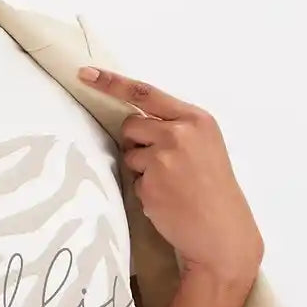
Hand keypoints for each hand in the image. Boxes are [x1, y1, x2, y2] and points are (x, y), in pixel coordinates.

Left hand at [77, 65, 263, 283]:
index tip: (84, 73)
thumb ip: (175, 128)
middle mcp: (179, 134)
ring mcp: (163, 159)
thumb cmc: (212, 190)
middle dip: (137, 143)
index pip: (145, 94)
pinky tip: (166, 201)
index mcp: (196, 119)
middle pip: (130, 125)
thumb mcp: (204, 146)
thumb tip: (135, 122)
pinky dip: (144, 191)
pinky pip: (132, 180)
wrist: (222, 233)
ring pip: (129, 154)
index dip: (111, 82)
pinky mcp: (149, 184)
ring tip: (170, 185)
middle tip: (163, 165)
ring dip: (141, 169)